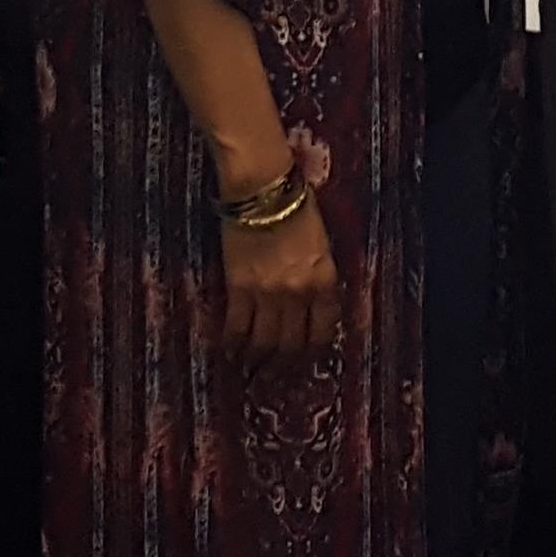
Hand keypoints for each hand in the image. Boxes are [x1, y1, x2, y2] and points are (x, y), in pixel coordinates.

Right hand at [217, 186, 342, 360]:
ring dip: (259, 357)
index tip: (308, 357)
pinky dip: (233, 343)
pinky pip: (236, 327)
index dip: (315, 351)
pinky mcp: (239, 287)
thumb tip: (311, 305)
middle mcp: (298, 293)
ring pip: (264, 342)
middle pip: (293, 344)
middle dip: (286, 361)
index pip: (324, 331)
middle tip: (279, 367)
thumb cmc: (296, 206)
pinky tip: (230, 349)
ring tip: (253, 361)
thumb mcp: (321, 244)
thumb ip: (319, 276)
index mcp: (324, 280)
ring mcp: (267, 293)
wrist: (262, 189)